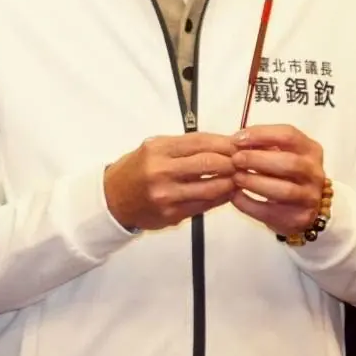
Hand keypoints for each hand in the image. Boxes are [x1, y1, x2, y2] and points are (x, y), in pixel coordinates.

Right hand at [103, 133, 240, 231]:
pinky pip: (205, 205)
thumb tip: (221, 144)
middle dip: (233, 162)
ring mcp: (167, 194)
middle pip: (211, 163)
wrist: (112, 199)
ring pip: (213, 187)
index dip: (225, 143)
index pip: (201, 142)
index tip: (238, 145)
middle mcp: (161, 171)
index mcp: (157, 149)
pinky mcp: (172, 214)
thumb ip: (184, 146)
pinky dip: (220, 197)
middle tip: (243, 162)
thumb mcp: (153, 148)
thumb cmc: (135, 171)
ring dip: (231, 182)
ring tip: (238, 178)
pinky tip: (225, 192)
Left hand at [231, 124, 327, 237]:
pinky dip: (249, 204)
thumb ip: (262, 145)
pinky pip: (271, 212)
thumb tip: (236, 142)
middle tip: (235, 159)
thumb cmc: (283, 173)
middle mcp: (315, 173)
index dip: (261, 135)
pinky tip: (235, 196)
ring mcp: (310, 197)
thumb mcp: (279, 153)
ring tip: (235, 177)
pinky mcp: (299, 218)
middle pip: (289, 163)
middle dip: (258, 159)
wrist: (299, 207)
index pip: (289, 135)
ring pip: (284, 190)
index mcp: (311, 150)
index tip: (236, 139)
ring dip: (255, 182)